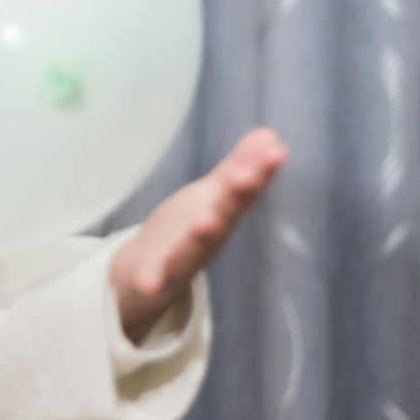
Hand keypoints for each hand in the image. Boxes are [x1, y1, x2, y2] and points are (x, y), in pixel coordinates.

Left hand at [108, 127, 288, 338]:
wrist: (143, 281)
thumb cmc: (182, 233)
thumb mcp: (211, 197)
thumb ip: (238, 169)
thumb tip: (270, 136)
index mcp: (221, 214)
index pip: (243, 189)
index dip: (259, 171)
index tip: (276, 151)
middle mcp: (207, 239)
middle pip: (225, 216)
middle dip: (236, 197)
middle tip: (246, 178)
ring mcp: (181, 259)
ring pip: (194, 247)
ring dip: (201, 235)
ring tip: (205, 220)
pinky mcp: (153, 278)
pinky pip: (154, 280)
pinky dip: (153, 281)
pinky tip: (149, 283)